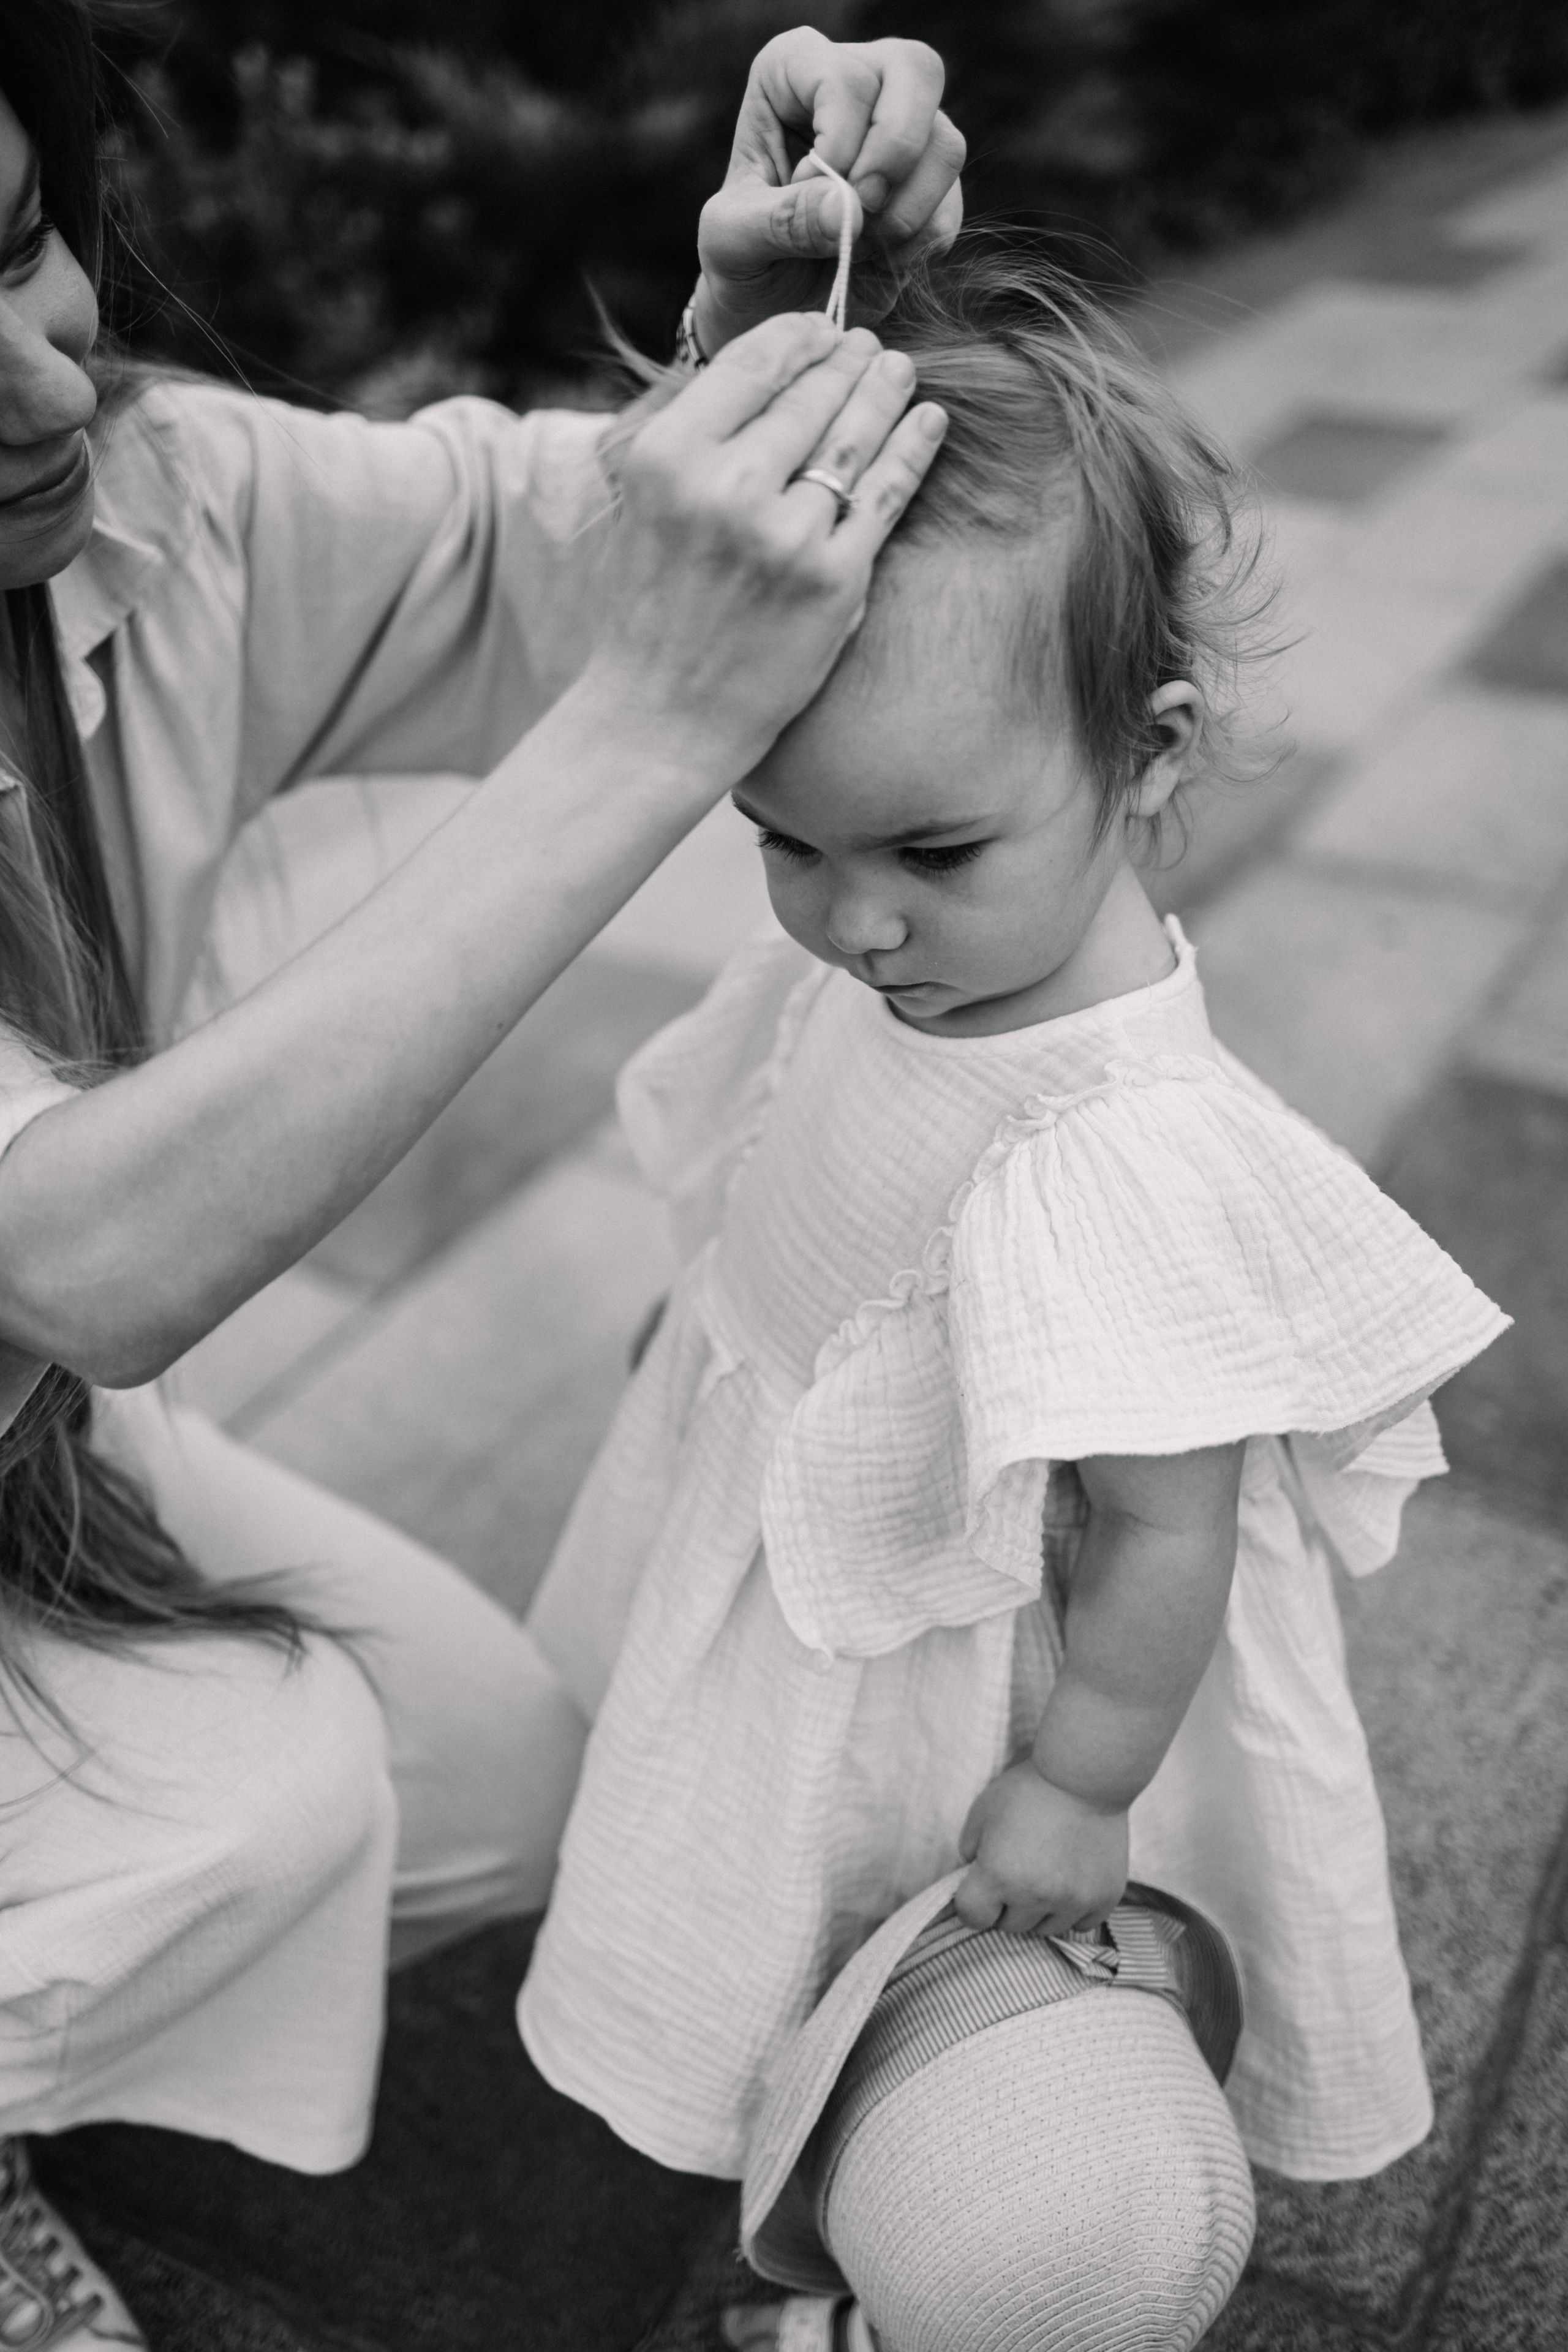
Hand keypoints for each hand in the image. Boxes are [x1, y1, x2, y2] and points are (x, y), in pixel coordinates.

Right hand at [579, 314, 945, 785]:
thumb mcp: (645, 504)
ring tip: (900, 371)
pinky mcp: (834, 582)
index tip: (821, 329)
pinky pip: (885, 498)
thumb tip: (770, 371)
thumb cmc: (652, 607)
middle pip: (810, 396)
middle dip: (848, 361)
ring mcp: (786, 536)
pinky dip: (913, 450)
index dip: (798, 337)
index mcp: (668, 457)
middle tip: (870, 346)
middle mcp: (726, 488)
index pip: (751, 364)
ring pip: (854, 439)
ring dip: (885, 392)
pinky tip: (929, 422)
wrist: (662, 713)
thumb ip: (698, 439)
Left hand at [695, 30, 964, 353]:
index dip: (839, 141)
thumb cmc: (743, 259)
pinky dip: (919, 243)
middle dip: (892, 155)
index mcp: (792, 70)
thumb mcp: (732, 243)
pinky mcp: (931, 179)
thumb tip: (849, 209)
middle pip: (916, 72)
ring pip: (944, 143)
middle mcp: (859, 79)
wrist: (774, 303)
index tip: (807, 189)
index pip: (844, 76)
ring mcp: (904, 127)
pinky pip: (952, 202)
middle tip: (860, 211)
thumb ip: (780, 221)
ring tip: (857, 245)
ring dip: (904, 212)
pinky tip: (878, 258)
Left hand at [955, 1763, 1128, 1937]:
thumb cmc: (1028, 1788)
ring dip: (1040, 1910)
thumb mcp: (982, 1811)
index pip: (972, 1917)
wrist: (1085, 1775)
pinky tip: (1071, 1881)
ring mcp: (1072, 1901)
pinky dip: (1074, 1910)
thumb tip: (973, 1874)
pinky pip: (1082, 1924)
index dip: (972, 1902)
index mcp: (997, 1876)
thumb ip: (970, 1849)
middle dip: (1006, 1904)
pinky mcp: (1103, 1898)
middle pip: (1010, 1925)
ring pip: (1046, 1929)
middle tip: (1016, 1873)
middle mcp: (1034, 1897)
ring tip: (1046, 1874)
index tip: (981, 1887)